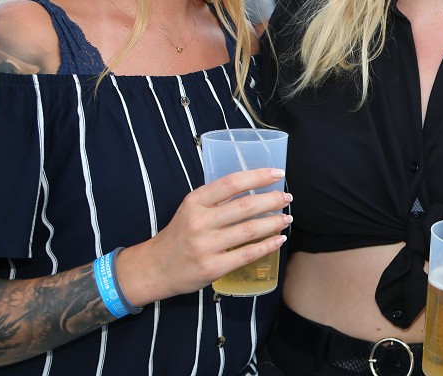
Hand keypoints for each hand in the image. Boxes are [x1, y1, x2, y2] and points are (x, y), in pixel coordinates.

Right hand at [119, 167, 290, 304]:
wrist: (155, 268)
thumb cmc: (179, 235)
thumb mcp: (191, 209)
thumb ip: (217, 199)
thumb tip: (254, 188)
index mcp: (195, 201)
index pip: (231, 182)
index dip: (258, 176)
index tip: (278, 173)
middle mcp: (200, 222)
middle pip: (245, 206)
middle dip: (272, 200)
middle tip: (287, 198)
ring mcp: (206, 246)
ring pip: (249, 230)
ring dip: (273, 222)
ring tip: (286, 218)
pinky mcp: (212, 267)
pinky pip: (246, 255)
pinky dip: (266, 246)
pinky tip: (278, 239)